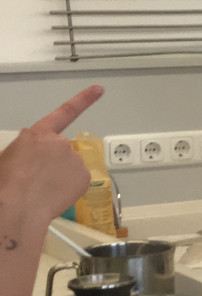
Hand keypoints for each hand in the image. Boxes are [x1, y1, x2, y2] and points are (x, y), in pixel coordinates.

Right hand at [0, 84, 103, 222]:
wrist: (16, 206)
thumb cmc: (5, 182)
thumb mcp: (9, 156)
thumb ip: (27, 150)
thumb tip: (32, 159)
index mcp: (38, 135)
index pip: (64, 112)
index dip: (84, 100)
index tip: (99, 89)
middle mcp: (61, 143)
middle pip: (61, 152)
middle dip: (52, 164)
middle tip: (35, 180)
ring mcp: (75, 160)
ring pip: (69, 169)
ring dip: (60, 177)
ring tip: (40, 190)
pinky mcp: (84, 177)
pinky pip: (77, 182)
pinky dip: (68, 189)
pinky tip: (52, 196)